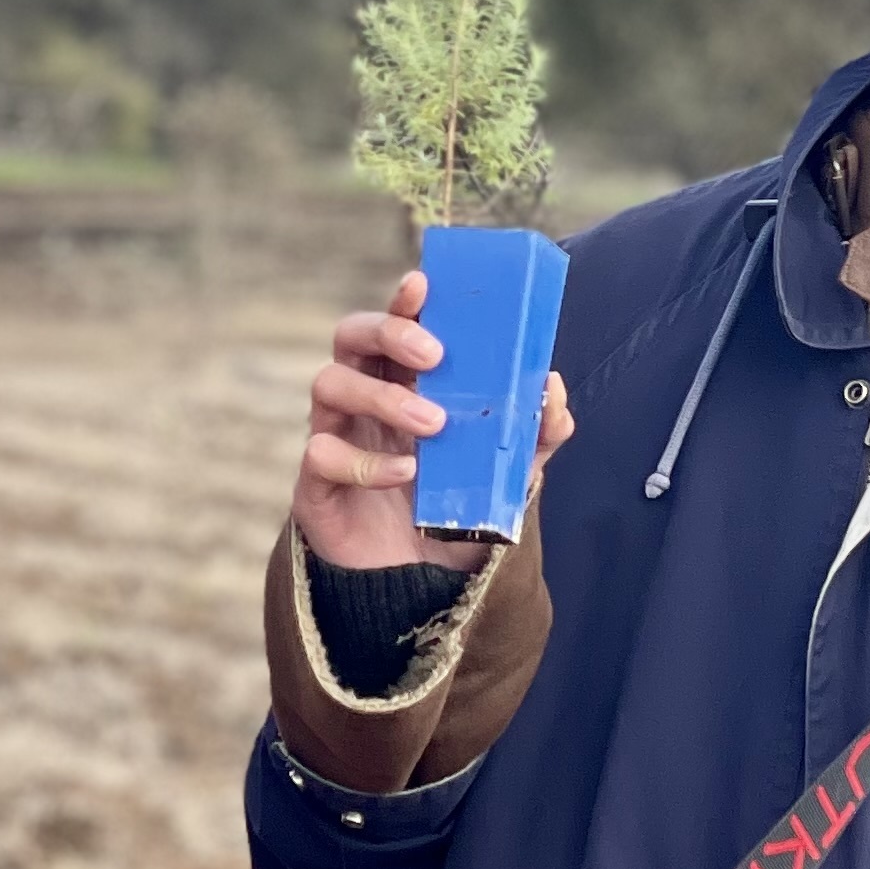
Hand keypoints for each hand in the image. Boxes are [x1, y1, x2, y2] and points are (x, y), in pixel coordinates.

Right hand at [293, 267, 570, 573]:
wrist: (418, 583)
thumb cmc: (454, 507)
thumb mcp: (507, 471)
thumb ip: (535, 433)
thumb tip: (552, 387)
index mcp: (404, 381)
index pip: (396, 322)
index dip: (403, 300)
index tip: (423, 285)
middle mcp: (364, 397)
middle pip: (351, 335)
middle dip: (389, 332)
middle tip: (433, 356)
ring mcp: (336, 434)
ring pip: (329, 383)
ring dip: (382, 397)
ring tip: (432, 425)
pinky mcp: (317, 481)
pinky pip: (322, 453)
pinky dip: (366, 461)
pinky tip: (405, 474)